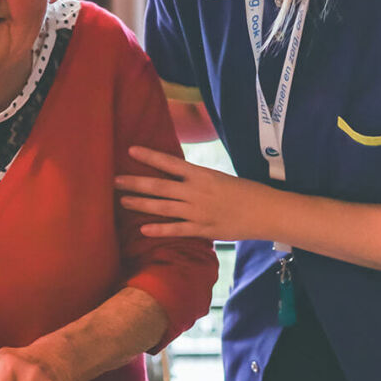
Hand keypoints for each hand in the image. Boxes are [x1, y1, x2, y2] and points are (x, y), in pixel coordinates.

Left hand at [115, 145, 275, 241]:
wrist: (266, 211)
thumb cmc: (245, 191)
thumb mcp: (219, 178)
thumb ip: (197, 179)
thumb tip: (178, 177)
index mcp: (201, 175)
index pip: (170, 162)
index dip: (150, 156)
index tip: (131, 150)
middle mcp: (196, 192)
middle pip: (160, 186)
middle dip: (135, 182)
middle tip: (114, 180)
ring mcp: (198, 212)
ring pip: (163, 207)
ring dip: (141, 204)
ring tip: (122, 200)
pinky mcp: (203, 230)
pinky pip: (177, 230)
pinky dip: (159, 229)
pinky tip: (143, 229)